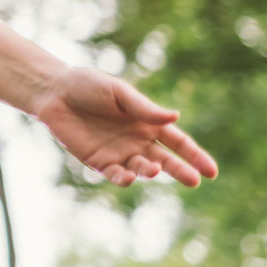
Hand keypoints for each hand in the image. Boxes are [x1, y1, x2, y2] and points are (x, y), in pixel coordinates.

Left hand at [31, 66, 218, 187]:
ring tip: (154, 169)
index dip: (195, 156)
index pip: (179, 142)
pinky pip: (115, 174)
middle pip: (165, 160)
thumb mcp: (119, 93)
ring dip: (149, 172)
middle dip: (181, 170)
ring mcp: (119, 153)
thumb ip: (144, 108)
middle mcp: (138, 141)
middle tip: (194, 180)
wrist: (55, 92)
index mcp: (148, 122)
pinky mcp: (98, 161)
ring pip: (141, 169)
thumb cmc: (89, 86)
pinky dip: (123, 178)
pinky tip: (128, 177)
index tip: (212, 171)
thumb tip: (176, 116)